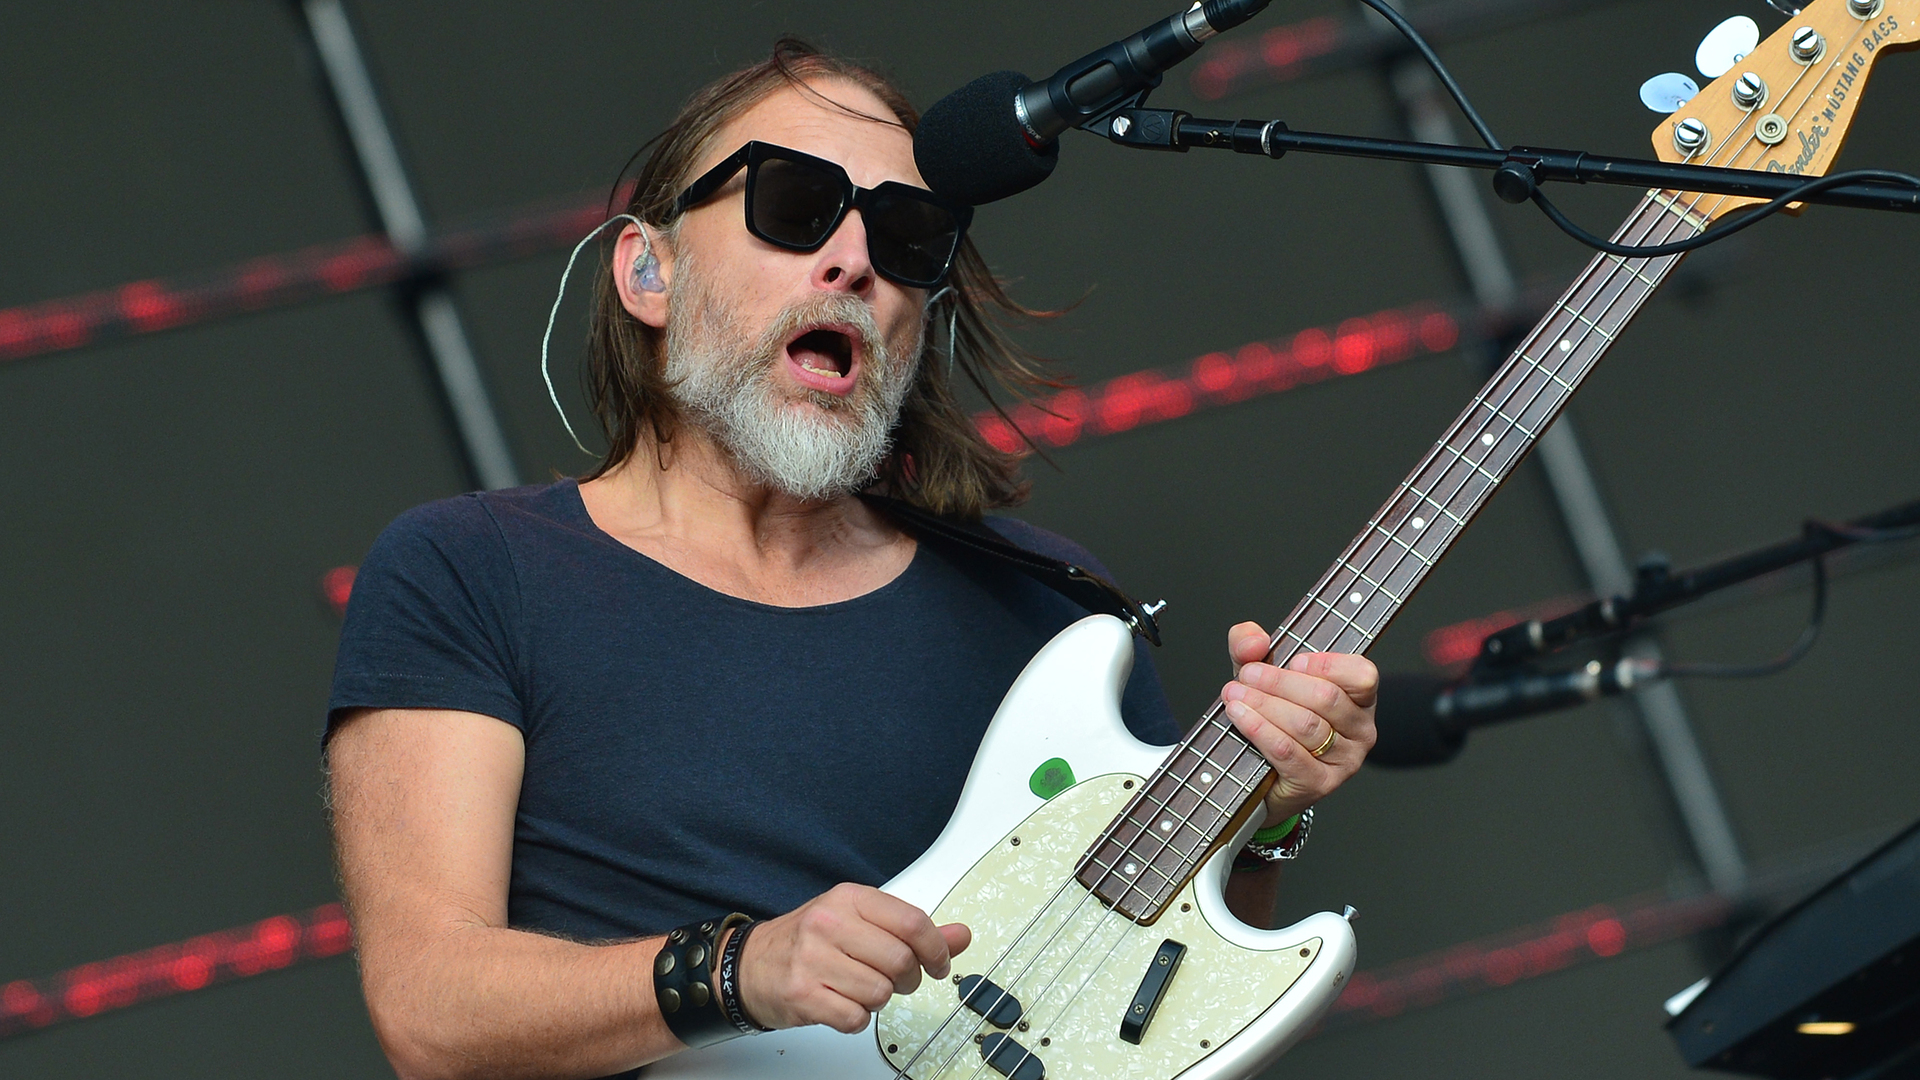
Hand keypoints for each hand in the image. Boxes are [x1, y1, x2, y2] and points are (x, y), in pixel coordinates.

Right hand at [736, 883, 971, 1033]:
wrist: (750, 965)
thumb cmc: (808, 941)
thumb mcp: (860, 921)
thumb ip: (913, 929)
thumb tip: (961, 936)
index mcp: (849, 899)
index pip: (912, 922)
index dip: (936, 949)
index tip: (939, 963)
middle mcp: (829, 924)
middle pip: (901, 961)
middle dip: (907, 979)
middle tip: (893, 979)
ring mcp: (813, 960)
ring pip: (880, 993)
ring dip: (878, 999)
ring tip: (859, 987)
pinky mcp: (803, 995)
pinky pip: (855, 1018)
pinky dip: (857, 1018)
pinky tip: (842, 1002)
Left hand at [1219, 622, 1377, 821]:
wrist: (1261, 771)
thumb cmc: (1271, 716)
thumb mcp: (1259, 672)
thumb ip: (1250, 644)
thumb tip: (1254, 641)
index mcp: (1359, 698)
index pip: (1362, 675)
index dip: (1327, 664)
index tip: (1293, 659)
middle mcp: (1361, 729)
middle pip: (1326, 697)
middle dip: (1279, 682)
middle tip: (1247, 674)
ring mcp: (1345, 760)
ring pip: (1306, 725)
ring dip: (1264, 705)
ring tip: (1234, 695)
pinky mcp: (1320, 783)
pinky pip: (1289, 752)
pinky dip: (1260, 730)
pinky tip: (1239, 717)